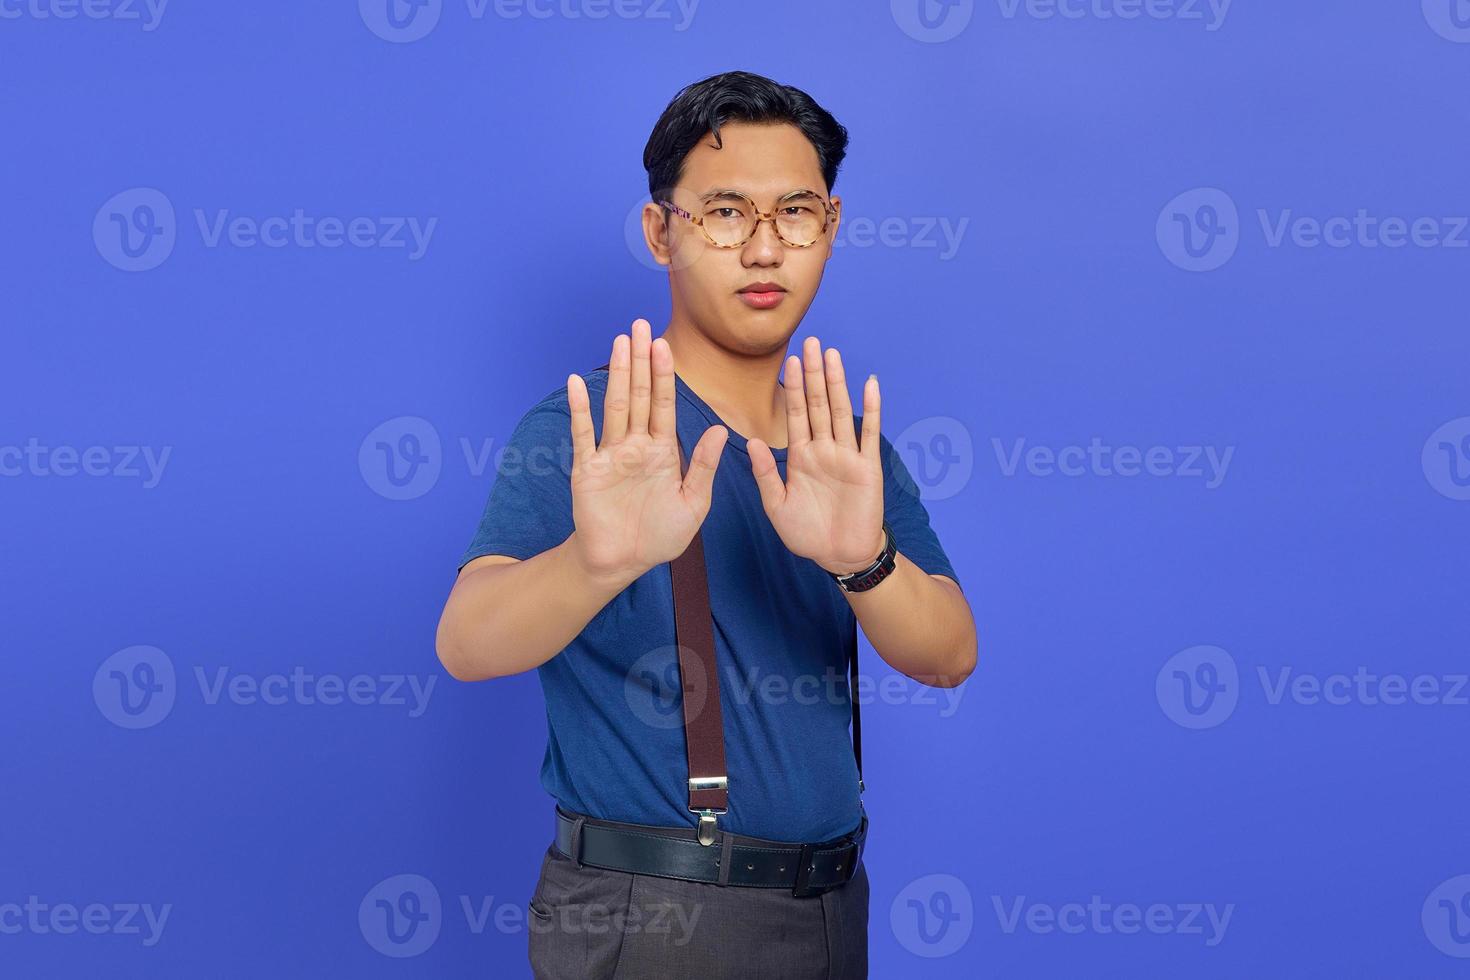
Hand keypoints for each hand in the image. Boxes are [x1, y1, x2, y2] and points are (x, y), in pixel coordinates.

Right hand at [564, 319, 728, 584]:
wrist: (623, 562)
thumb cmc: (659, 536)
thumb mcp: (693, 504)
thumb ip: (703, 467)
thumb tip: (719, 430)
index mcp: (662, 451)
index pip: (664, 404)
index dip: (664, 374)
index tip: (665, 344)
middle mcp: (635, 446)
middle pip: (638, 395)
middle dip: (640, 361)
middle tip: (641, 326)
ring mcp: (610, 455)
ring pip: (615, 406)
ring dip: (617, 374)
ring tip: (620, 342)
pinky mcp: (587, 469)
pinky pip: (583, 434)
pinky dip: (580, 409)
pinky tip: (577, 382)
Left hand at [747, 336, 884, 574]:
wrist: (839, 555)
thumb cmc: (806, 534)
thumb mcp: (776, 505)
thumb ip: (765, 473)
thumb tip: (751, 442)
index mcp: (801, 456)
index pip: (796, 414)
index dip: (793, 387)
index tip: (788, 360)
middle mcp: (824, 450)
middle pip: (819, 404)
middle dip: (813, 374)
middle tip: (810, 342)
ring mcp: (847, 456)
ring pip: (841, 412)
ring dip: (837, 383)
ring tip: (832, 355)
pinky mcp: (867, 468)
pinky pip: (869, 434)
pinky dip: (871, 409)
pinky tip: (870, 384)